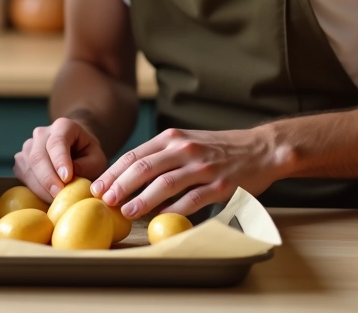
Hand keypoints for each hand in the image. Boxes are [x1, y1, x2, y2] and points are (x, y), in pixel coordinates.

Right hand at [13, 117, 107, 201]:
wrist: (75, 149)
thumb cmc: (87, 154)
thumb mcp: (97, 159)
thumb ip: (87, 166)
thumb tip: (69, 177)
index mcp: (63, 126)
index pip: (57, 142)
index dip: (60, 161)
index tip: (67, 178)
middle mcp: (41, 133)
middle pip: (38, 156)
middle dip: (48, 179)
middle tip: (59, 195)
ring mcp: (28, 146)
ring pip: (28, 168)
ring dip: (41, 187)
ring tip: (56, 199)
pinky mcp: (21, 161)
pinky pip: (23, 176)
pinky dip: (34, 189)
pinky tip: (47, 196)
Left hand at [93, 127, 283, 218]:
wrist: (260, 149)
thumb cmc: (217, 149)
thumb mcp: (186, 142)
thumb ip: (160, 155)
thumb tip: (126, 178)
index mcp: (172, 137)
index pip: (134, 155)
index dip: (113, 172)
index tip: (97, 188)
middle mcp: (185, 149)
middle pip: (144, 167)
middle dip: (120, 186)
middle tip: (105, 201)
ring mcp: (203, 167)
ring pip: (165, 183)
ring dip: (142, 200)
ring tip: (126, 212)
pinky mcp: (220, 186)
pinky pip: (192, 200)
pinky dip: (174, 210)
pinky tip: (160, 219)